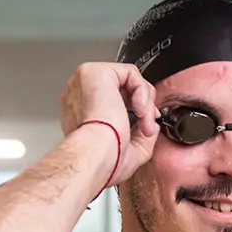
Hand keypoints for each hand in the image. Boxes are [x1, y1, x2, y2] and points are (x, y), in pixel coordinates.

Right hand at [59, 63, 160, 189]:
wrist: (97, 154)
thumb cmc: (104, 159)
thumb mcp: (130, 151)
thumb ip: (140, 136)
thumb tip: (152, 126)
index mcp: (82, 115)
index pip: (112, 101)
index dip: (134, 109)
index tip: (146, 125)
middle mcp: (79, 96)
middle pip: (120, 88)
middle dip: (142, 104)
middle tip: (148, 123)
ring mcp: (84, 82)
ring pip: (127, 79)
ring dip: (144, 100)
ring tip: (143, 120)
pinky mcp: (94, 72)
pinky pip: (129, 72)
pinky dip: (142, 90)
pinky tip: (139, 108)